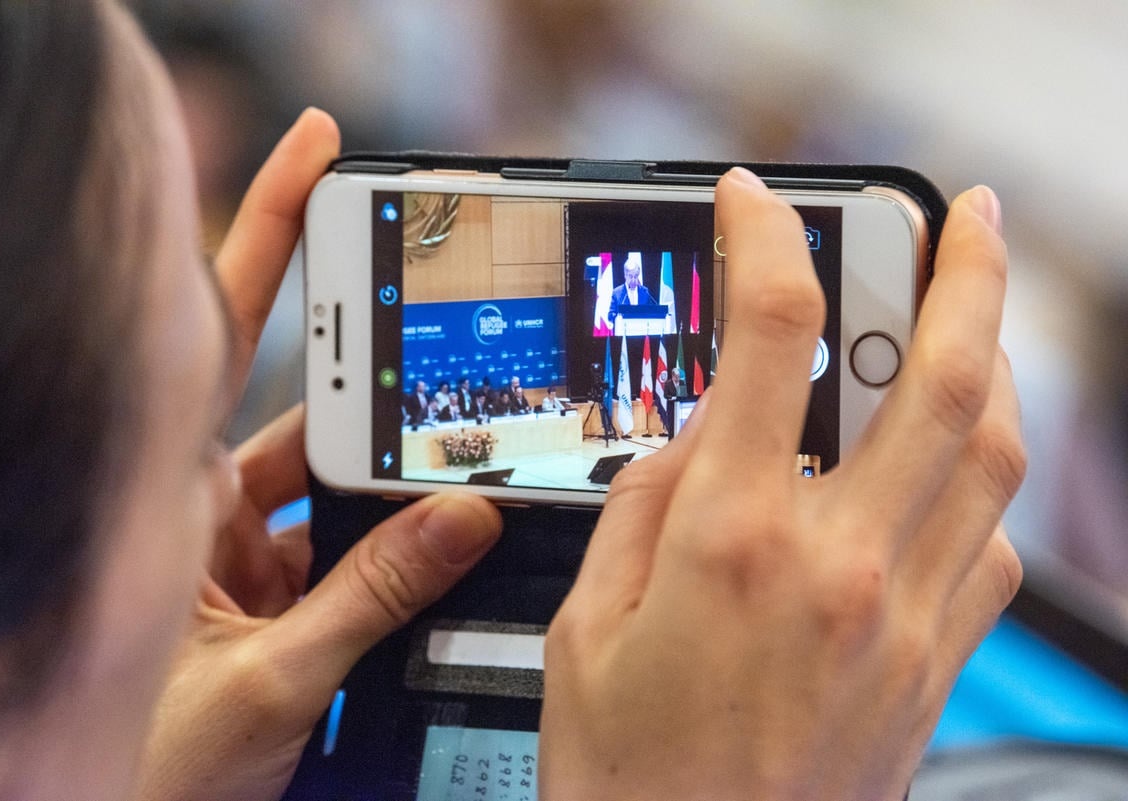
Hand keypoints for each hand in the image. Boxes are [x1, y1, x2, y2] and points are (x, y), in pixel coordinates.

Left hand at [135, 109, 502, 800]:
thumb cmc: (153, 767)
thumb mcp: (270, 679)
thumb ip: (371, 598)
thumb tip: (461, 518)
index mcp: (172, 491)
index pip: (223, 328)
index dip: (273, 228)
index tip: (321, 152)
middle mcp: (210, 503)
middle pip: (305, 398)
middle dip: (374, 368)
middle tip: (447, 326)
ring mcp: (251, 547)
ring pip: (342, 477)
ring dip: (398, 475)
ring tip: (461, 464)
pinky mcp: (283, 588)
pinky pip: (354, 538)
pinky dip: (399, 536)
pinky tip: (441, 536)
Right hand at [540, 169, 1023, 800]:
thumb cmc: (628, 777)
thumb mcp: (584, 625)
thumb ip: (643, 506)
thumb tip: (696, 434)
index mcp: (734, 541)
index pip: (771, 335)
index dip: (767, 239)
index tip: (754, 203)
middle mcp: (841, 565)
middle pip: (942, 375)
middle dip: (969, 270)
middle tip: (967, 216)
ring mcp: (907, 618)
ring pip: (996, 455)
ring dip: (998, 364)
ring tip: (976, 322)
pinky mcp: (936, 669)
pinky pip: (994, 550)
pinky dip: (982, 486)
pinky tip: (950, 472)